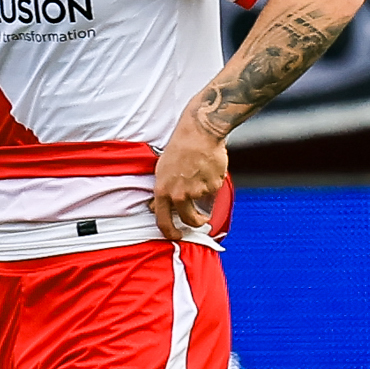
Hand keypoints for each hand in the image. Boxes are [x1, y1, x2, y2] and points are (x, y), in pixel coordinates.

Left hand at [151, 107, 227, 241]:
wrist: (199, 133)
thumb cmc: (179, 147)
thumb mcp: (162, 170)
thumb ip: (162, 191)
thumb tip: (156, 208)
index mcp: (163, 191)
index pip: (163, 221)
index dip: (170, 232)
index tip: (176, 236)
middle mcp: (179, 194)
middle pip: (188, 219)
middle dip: (196, 222)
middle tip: (200, 220)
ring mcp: (197, 191)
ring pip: (203, 202)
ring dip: (205, 194)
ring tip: (202, 176)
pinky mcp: (213, 186)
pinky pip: (214, 190)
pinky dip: (213, 182)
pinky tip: (209, 168)